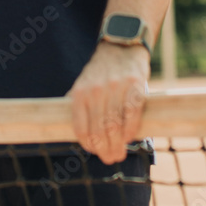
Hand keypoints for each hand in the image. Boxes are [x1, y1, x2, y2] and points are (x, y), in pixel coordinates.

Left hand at [67, 41, 149, 164]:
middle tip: (109, 158)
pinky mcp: (135, 87)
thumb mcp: (82, 83)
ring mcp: (116, 89)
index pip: (81, 128)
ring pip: (116, 127)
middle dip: (104, 150)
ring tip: (119, 154)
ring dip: (118, 145)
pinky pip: (132, 116)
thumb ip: (78, 104)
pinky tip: (129, 139)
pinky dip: (130, 132)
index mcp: (80, 93)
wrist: (121, 46)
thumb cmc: (101, 71)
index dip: (88, 144)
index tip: (94, 151)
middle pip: (100, 131)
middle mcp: (96, 91)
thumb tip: (70, 129)